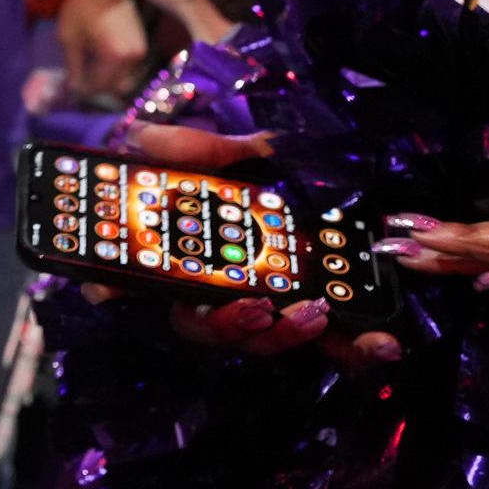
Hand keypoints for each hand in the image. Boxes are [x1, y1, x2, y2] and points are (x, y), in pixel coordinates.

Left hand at [57, 0, 149, 98]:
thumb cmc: (81, 7)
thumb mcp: (70, 37)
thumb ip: (73, 66)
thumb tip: (73, 88)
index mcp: (116, 57)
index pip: (101, 86)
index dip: (84, 90)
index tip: (70, 90)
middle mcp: (133, 57)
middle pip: (116, 86)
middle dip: (98, 88)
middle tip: (80, 83)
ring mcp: (141, 50)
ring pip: (125, 78)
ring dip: (109, 80)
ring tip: (89, 73)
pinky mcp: (142, 43)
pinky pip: (130, 67)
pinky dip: (117, 70)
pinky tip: (100, 63)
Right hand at [108, 117, 410, 367]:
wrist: (266, 176)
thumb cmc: (218, 170)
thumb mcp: (204, 149)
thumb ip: (184, 145)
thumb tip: (145, 140)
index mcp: (172, 258)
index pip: (131, 283)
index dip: (113, 290)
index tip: (108, 289)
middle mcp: (209, 293)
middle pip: (206, 328)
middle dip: (232, 325)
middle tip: (258, 307)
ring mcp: (259, 307)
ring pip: (261, 342)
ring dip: (286, 336)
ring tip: (314, 314)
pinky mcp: (307, 313)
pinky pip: (325, 343)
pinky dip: (352, 348)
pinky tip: (379, 345)